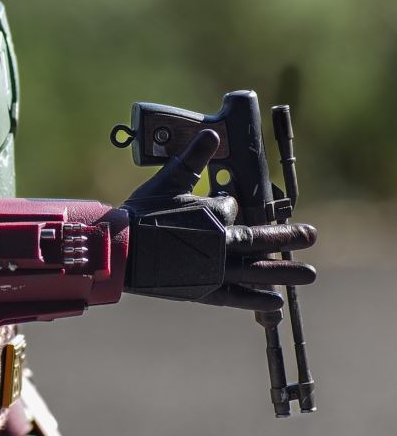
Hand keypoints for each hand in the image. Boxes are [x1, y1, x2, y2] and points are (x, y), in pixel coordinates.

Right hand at [123, 129, 316, 311]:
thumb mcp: (167, 180)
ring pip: (257, 270)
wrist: (122, 250)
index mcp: (213, 214)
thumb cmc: (142, 213)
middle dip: (288, 237)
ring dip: (284, 272)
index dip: (222, 204)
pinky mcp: (204, 290)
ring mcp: (215, 269)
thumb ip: (192, 159)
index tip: (205, 206)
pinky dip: (255, 299)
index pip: (231, 207)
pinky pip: (236, 297)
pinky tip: (277, 301)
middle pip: (261, 239)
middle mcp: (221, 243)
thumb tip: (212, 133)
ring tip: (310, 274)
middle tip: (312, 235)